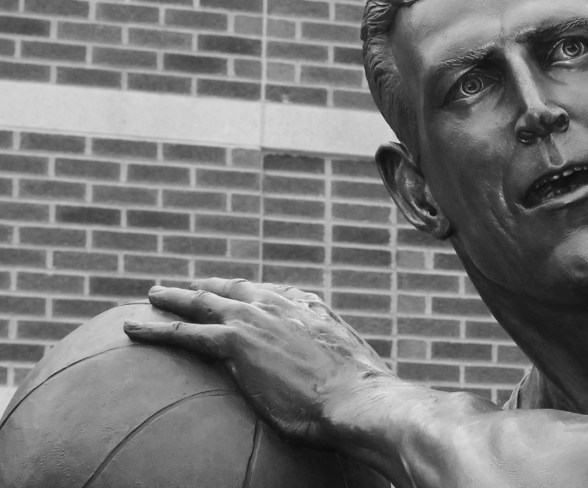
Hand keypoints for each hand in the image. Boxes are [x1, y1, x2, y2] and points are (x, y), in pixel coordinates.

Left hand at [124, 277, 395, 449]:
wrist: (356, 398)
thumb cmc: (358, 396)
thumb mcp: (345, 367)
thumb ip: (326, 362)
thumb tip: (329, 382)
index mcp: (310, 307)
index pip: (270, 292)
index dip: (246, 292)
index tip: (233, 292)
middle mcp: (281, 304)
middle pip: (232, 288)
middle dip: (207, 286)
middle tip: (186, 286)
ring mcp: (256, 319)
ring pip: (202, 302)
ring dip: (174, 297)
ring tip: (152, 295)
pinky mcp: (235, 342)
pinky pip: (184, 332)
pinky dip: (156, 329)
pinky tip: (133, 328)